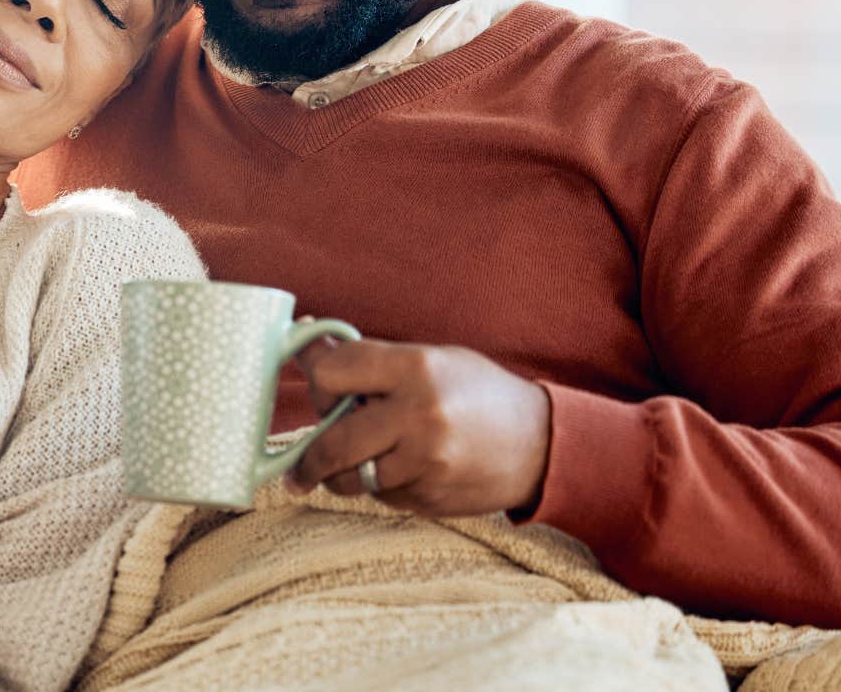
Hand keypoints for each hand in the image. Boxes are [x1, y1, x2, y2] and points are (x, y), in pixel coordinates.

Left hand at [286, 338, 550, 517]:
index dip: (317, 380)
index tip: (320, 389)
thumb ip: (369, 359)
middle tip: (299, 470)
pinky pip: (382, 497)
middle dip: (307, 459)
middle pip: (330, 443)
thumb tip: (302, 341)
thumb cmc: (477, 392)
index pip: (332, 372)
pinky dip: (381, 487)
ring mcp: (426, 462)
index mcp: (416, 368)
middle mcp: (419, 415)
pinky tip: (406, 471)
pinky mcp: (431, 498)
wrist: (541, 443)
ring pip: (351, 479)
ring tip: (359, 462)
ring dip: (343, 475)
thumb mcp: (429, 359)